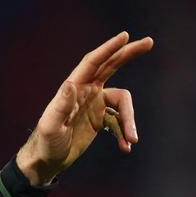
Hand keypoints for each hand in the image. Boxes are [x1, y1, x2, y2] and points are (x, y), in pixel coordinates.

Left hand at [16, 32, 153, 185]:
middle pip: (111, 66)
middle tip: (149, 42)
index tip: (125, 36)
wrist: (48, 160)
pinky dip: (124, 133)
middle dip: (128, 54)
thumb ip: (61, 106)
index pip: (93, 63)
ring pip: (122, 103)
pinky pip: (119, 121)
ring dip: (129, 121)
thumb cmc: (46, 143)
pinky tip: (125, 147)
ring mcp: (94, 104)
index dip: (108, 49)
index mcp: (74, 88)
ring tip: (132, 140)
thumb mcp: (51, 126)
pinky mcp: (99, 119)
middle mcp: (86, 91)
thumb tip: (71, 84)